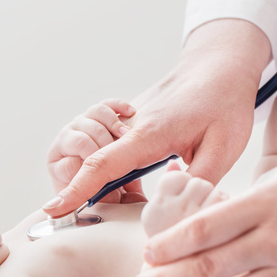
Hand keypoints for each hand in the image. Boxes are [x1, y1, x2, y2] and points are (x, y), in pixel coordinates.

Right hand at [43, 19, 270, 216]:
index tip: (52, 208)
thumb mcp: (224, 147)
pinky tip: (137, 173)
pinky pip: (108, 148)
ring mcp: (126, 125)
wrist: (217, 66)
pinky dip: (111, 166)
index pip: (101, 164)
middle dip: (85, 190)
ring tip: (130, 190)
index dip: (75, 190)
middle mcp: (129, 128)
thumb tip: (177, 211)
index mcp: (148, 135)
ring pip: (96, 156)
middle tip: (111, 206)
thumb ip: (198, 182)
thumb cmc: (224, 102)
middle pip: (89, 162)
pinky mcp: (129, 125)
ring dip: (101, 177)